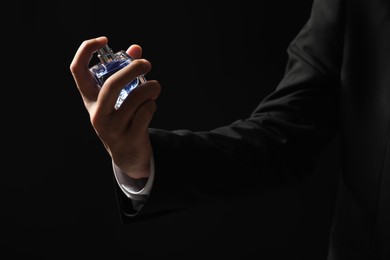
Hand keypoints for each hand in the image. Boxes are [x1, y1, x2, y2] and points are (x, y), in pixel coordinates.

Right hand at [70, 36, 160, 178]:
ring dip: (151, 88)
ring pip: (135, 98)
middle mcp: (96, 114)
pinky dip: (152, 105)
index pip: (77, 70)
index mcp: (89, 100)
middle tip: (147, 64)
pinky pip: (145, 112)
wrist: (127, 154)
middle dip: (132, 69)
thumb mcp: (118, 98)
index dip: (86, 50)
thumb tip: (136, 49)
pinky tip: (150, 107)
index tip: (104, 40)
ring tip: (155, 87)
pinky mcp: (128, 138)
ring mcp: (111, 128)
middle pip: (111, 84)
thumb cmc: (123, 118)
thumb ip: (126, 72)